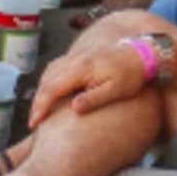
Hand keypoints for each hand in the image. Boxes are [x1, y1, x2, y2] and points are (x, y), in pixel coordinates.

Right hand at [30, 42, 150, 126]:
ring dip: (41, 91)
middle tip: (33, 122)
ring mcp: (77, 55)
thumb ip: (94, 98)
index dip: (42, 106)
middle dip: (38, 102)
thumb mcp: (116, 90)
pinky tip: (50, 92)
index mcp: (82, 68)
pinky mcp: (80, 56)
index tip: (35, 123)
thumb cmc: (132, 74)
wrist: (143, 52)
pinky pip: (56, 67)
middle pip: (47, 80)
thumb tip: (73, 108)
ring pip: (49, 72)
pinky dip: (48, 81)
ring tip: (39, 110)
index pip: (53, 88)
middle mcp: (76, 59)